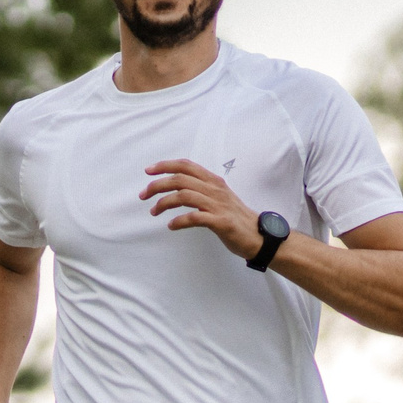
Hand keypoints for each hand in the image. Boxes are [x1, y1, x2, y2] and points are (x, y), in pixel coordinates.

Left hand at [141, 159, 259, 257]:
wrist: (259, 236)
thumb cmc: (236, 218)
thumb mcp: (219, 198)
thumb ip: (202, 190)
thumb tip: (178, 188)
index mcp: (214, 181)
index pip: (186, 166)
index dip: (165, 165)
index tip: (149, 171)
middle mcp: (215, 189)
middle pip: (180, 179)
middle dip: (157, 185)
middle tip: (143, 195)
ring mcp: (218, 205)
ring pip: (184, 196)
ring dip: (164, 203)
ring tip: (154, 211)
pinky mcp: (221, 221)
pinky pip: (195, 218)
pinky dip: (179, 221)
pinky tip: (171, 226)